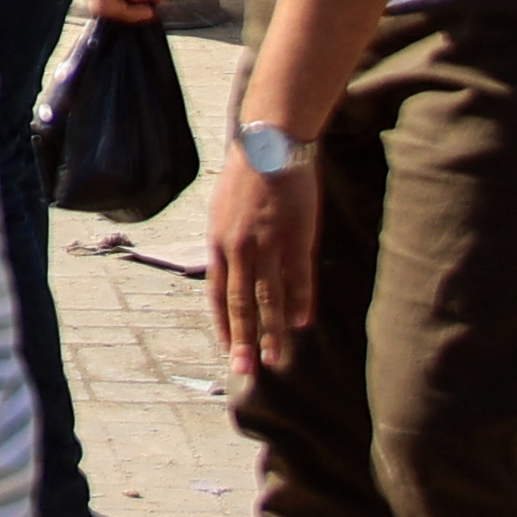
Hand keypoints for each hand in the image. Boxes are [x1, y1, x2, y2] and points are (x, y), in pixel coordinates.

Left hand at [210, 145, 321, 374]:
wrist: (270, 146)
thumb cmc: (245, 178)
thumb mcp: (222, 212)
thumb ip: (226, 246)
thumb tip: (227, 275)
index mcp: (218, 242)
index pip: (217, 294)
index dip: (224, 325)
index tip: (229, 350)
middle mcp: (239, 248)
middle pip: (241, 303)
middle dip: (243, 340)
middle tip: (247, 370)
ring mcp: (269, 244)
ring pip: (270, 297)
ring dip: (273, 331)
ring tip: (277, 357)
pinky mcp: (297, 237)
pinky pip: (298, 278)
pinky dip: (299, 302)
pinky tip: (300, 324)